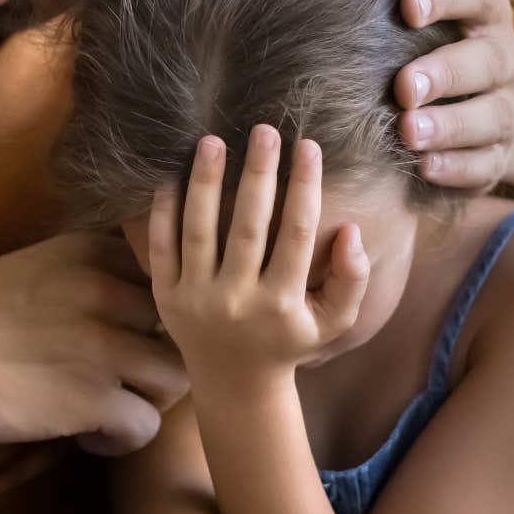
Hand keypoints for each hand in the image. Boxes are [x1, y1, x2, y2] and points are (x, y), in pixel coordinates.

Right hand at [0, 232, 188, 455]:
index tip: (126, 335)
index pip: (168, 277)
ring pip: (175, 378)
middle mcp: (105, 290)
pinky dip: (121, 440)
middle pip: (180, 328)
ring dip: (147, 400)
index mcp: (91, 251)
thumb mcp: (34, 268)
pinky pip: (145, 426)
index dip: (153, 314)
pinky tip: (85, 436)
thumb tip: (136, 308)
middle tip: (120, 381)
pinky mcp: (91, 398)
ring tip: (106, 411)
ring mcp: (103, 344)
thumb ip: (87, 277)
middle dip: (157, 359)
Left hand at [148, 125, 370, 384]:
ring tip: (212, 141)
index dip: (304, 188)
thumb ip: (352, 279)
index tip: (308, 146)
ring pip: (199, 231)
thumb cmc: (289, 340)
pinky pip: (162, 246)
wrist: (234, 382)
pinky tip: (172, 174)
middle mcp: (236, 301)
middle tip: (264, 130)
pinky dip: (164, 210)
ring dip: (204, 183)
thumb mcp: (332, 321)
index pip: (295, 235)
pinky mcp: (166, 295)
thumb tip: (350, 231)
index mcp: (280, 304)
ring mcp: (196, 298)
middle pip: (246, 227)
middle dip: (257, 175)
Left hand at [367, 0, 513, 191]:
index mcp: (484, 12)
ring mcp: (506, 111)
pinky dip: (457, 169)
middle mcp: (503, 60)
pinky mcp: (499, 157)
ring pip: (488, 119)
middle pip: (485, 63)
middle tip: (403, 86)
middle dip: (446, 74)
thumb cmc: (443, 35)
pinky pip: (486, 166)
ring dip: (449, 127)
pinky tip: (424, 169)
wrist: (496, 100)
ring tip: (408, 131)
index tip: (407, 3)